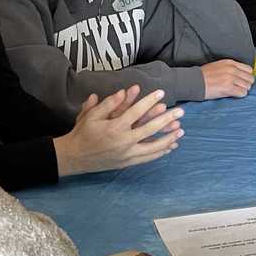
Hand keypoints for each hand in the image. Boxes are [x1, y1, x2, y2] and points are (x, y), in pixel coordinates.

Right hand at [54, 88, 183, 176]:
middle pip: (150, 129)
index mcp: (114, 128)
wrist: (74, 157)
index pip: (136, 112)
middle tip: (181, 111)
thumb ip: (107, 104)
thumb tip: (123, 92)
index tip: (161, 93)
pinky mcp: (127, 163)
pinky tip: (170, 146)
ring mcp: (126, 154)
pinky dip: (160, 152)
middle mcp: (123, 142)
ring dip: (168, 138)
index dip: (149, 101)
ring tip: (181, 130)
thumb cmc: (83, 133)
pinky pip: (147, 158)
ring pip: (153, 147)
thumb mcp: (91, 115)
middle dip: (167, 119)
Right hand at [201, 60, 253, 99]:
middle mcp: (231, 69)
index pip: (249, 69)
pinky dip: (240, 95)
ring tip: (235, 91)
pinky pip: (242, 93)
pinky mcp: (228, 88)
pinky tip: (233, 94)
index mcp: (230, 63)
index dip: (247, 77)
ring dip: (243, 90)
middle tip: (239, 88)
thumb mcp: (219, 66)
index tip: (242, 81)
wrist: (194, 81)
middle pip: (250, 79)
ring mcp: (230, 78)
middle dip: (246, 84)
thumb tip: (241, 75)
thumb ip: (231, 68)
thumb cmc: (204, 75)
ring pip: (247, 86)